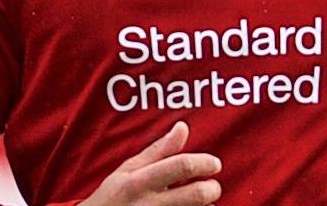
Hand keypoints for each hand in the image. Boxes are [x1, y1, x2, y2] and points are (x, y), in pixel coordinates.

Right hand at [77, 121, 221, 204]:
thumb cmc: (113, 197)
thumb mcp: (129, 169)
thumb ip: (159, 150)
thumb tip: (183, 127)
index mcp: (141, 181)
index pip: (181, 166)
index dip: (204, 163)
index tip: (214, 164)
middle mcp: (149, 204)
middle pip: (196, 195)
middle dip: (212, 189)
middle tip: (213, 186)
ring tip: (203, 202)